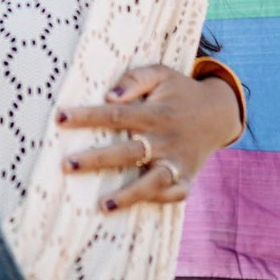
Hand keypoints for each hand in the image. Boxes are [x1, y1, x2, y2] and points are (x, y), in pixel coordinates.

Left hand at [57, 64, 243, 211]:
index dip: (87, 116)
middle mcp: (165, 139)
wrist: (219, 112)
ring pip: (153, 181)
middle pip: (127, 151)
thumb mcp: (161, 74)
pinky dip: (158, 200)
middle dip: (96, 160)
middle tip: (66, 165)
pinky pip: (174, 194)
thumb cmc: (179, 91)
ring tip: (102, 205)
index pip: (115, 115)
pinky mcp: (187, 177)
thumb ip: (135, 79)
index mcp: (155, 112)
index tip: (60, 118)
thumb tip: (109, 96)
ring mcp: (177, 161)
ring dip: (129, 194)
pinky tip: (135, 206)